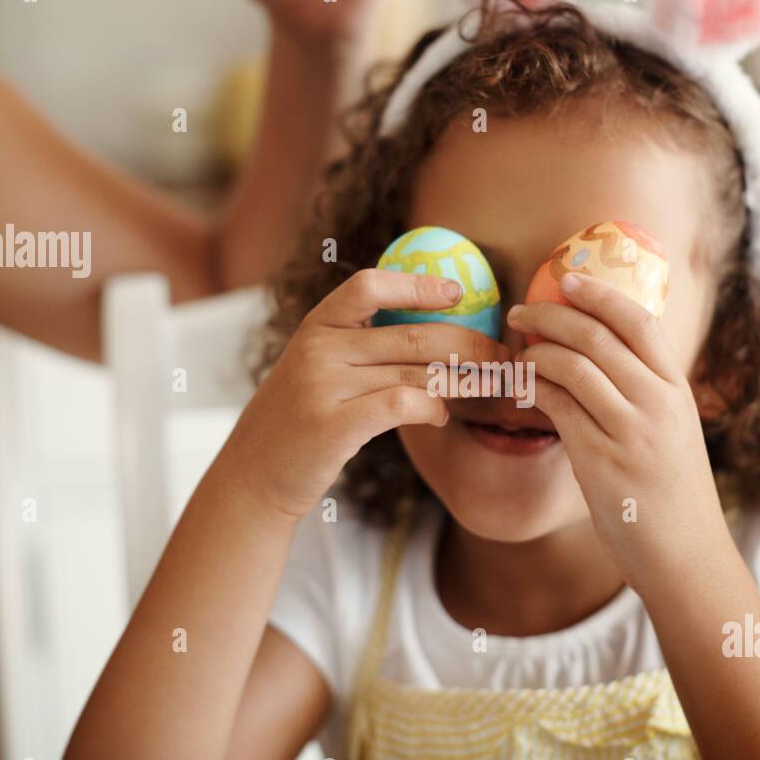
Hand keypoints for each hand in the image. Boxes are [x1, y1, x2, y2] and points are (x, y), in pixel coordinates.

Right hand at [227, 269, 510, 519]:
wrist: (254, 473)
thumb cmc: (300, 421)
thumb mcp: (317, 370)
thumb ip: (360, 347)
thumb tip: (437, 335)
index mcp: (317, 325)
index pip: (370, 286)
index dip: (418, 285)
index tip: (459, 294)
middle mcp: (318, 348)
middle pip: (413, 336)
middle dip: (471, 344)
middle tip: (505, 357)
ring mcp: (323, 385)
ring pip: (415, 372)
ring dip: (464, 381)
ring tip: (491, 386)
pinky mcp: (334, 424)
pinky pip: (402, 405)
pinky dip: (432, 408)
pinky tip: (441, 415)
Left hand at [507, 273, 733, 593]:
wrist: (687, 557)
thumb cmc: (674, 498)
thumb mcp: (674, 436)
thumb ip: (645, 398)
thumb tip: (597, 363)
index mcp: (678, 391)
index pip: (640, 321)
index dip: (600, 293)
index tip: (566, 278)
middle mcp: (658, 403)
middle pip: (599, 335)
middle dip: (551, 314)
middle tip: (519, 312)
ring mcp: (631, 430)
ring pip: (573, 365)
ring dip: (536, 351)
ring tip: (515, 352)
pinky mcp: (601, 459)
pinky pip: (557, 406)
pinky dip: (532, 389)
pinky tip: (520, 389)